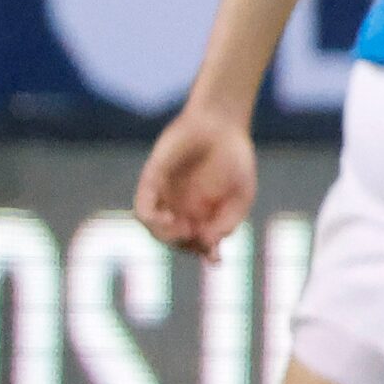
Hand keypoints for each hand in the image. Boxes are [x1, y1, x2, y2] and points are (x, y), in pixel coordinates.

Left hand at [135, 104, 256, 260]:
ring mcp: (164, 198)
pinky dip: (153, 221)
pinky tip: (169, 219)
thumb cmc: (235, 159)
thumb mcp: (241, 196)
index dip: (204, 255)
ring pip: (155, 231)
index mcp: (202, 215)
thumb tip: (209, 244)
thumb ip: (228, 222)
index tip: (215, 259)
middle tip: (200, 238)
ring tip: (184, 230)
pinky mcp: (151, 183)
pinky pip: (142, 211)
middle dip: (186, 246)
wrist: (221, 124)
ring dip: (167, 237)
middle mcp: (180, 209)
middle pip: (175, 241)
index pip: (196, 244)